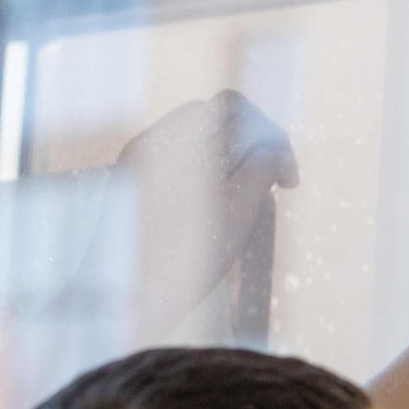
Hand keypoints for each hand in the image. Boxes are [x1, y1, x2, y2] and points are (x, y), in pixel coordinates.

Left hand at [95, 90, 300, 339]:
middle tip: (270, 190)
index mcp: (176, 137)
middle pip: (215, 122)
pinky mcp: (130, 187)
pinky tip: (212, 218)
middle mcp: (150, 141)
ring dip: (229, 167)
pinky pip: (177, 167)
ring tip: (242, 210)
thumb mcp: (240, 209)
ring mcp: (135, 164)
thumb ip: (264, 165)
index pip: (234, 106)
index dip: (270, 134)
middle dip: (250, 149)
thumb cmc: (185, 258)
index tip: (288, 180)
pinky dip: (204, 181)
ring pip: (198, 146)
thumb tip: (275, 149)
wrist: (121, 303)